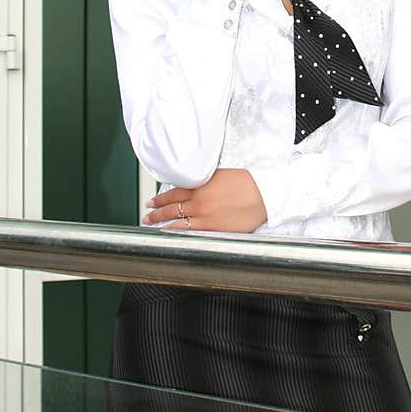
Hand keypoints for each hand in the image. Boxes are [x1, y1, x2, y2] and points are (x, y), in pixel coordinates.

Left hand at [143, 169, 267, 232]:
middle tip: (148, 215)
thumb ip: (204, 181)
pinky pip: (191, 233)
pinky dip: (179, 234)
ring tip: (154, 227)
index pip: (173, 193)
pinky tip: (172, 236)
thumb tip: (194, 185)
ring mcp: (205, 217)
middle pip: (171, 208)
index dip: (160, 198)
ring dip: (163, 225)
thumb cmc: (247, 182)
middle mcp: (199, 202)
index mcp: (200, 186)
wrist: (263, 194)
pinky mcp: (214, 229)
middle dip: (156, 212)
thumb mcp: (220, 175)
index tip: (152, 201)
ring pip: (177, 223)